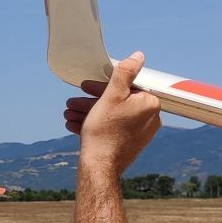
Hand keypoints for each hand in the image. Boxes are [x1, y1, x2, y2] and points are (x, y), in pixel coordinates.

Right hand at [64, 53, 160, 176]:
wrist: (99, 166)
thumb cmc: (103, 131)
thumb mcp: (111, 95)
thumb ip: (125, 73)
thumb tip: (138, 56)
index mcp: (150, 103)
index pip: (126, 86)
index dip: (102, 86)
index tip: (86, 87)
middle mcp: (151, 118)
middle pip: (118, 101)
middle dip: (92, 101)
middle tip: (73, 102)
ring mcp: (142, 133)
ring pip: (113, 115)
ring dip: (90, 113)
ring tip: (70, 115)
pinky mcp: (133, 144)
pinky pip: (115, 128)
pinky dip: (98, 124)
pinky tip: (78, 125)